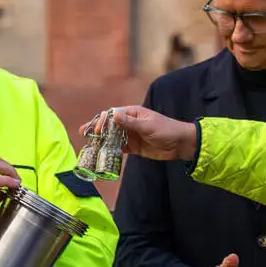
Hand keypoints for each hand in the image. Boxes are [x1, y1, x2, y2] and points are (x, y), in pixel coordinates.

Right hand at [79, 106, 196, 161]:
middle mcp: (130, 123)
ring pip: (112, 136)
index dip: (102, 120)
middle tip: (85, 133)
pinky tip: (101, 153)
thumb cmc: (167, 130)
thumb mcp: (148, 126)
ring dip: (101, 140)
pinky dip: (110, 150)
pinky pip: (119, 148)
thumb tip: (113, 117)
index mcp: (133, 113)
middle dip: (97, 128)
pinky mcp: (134, 147)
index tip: (96, 129)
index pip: (113, 114)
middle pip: (109, 125)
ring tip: (88, 144)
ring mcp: (131, 135)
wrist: (180, 144)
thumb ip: (130, 123)